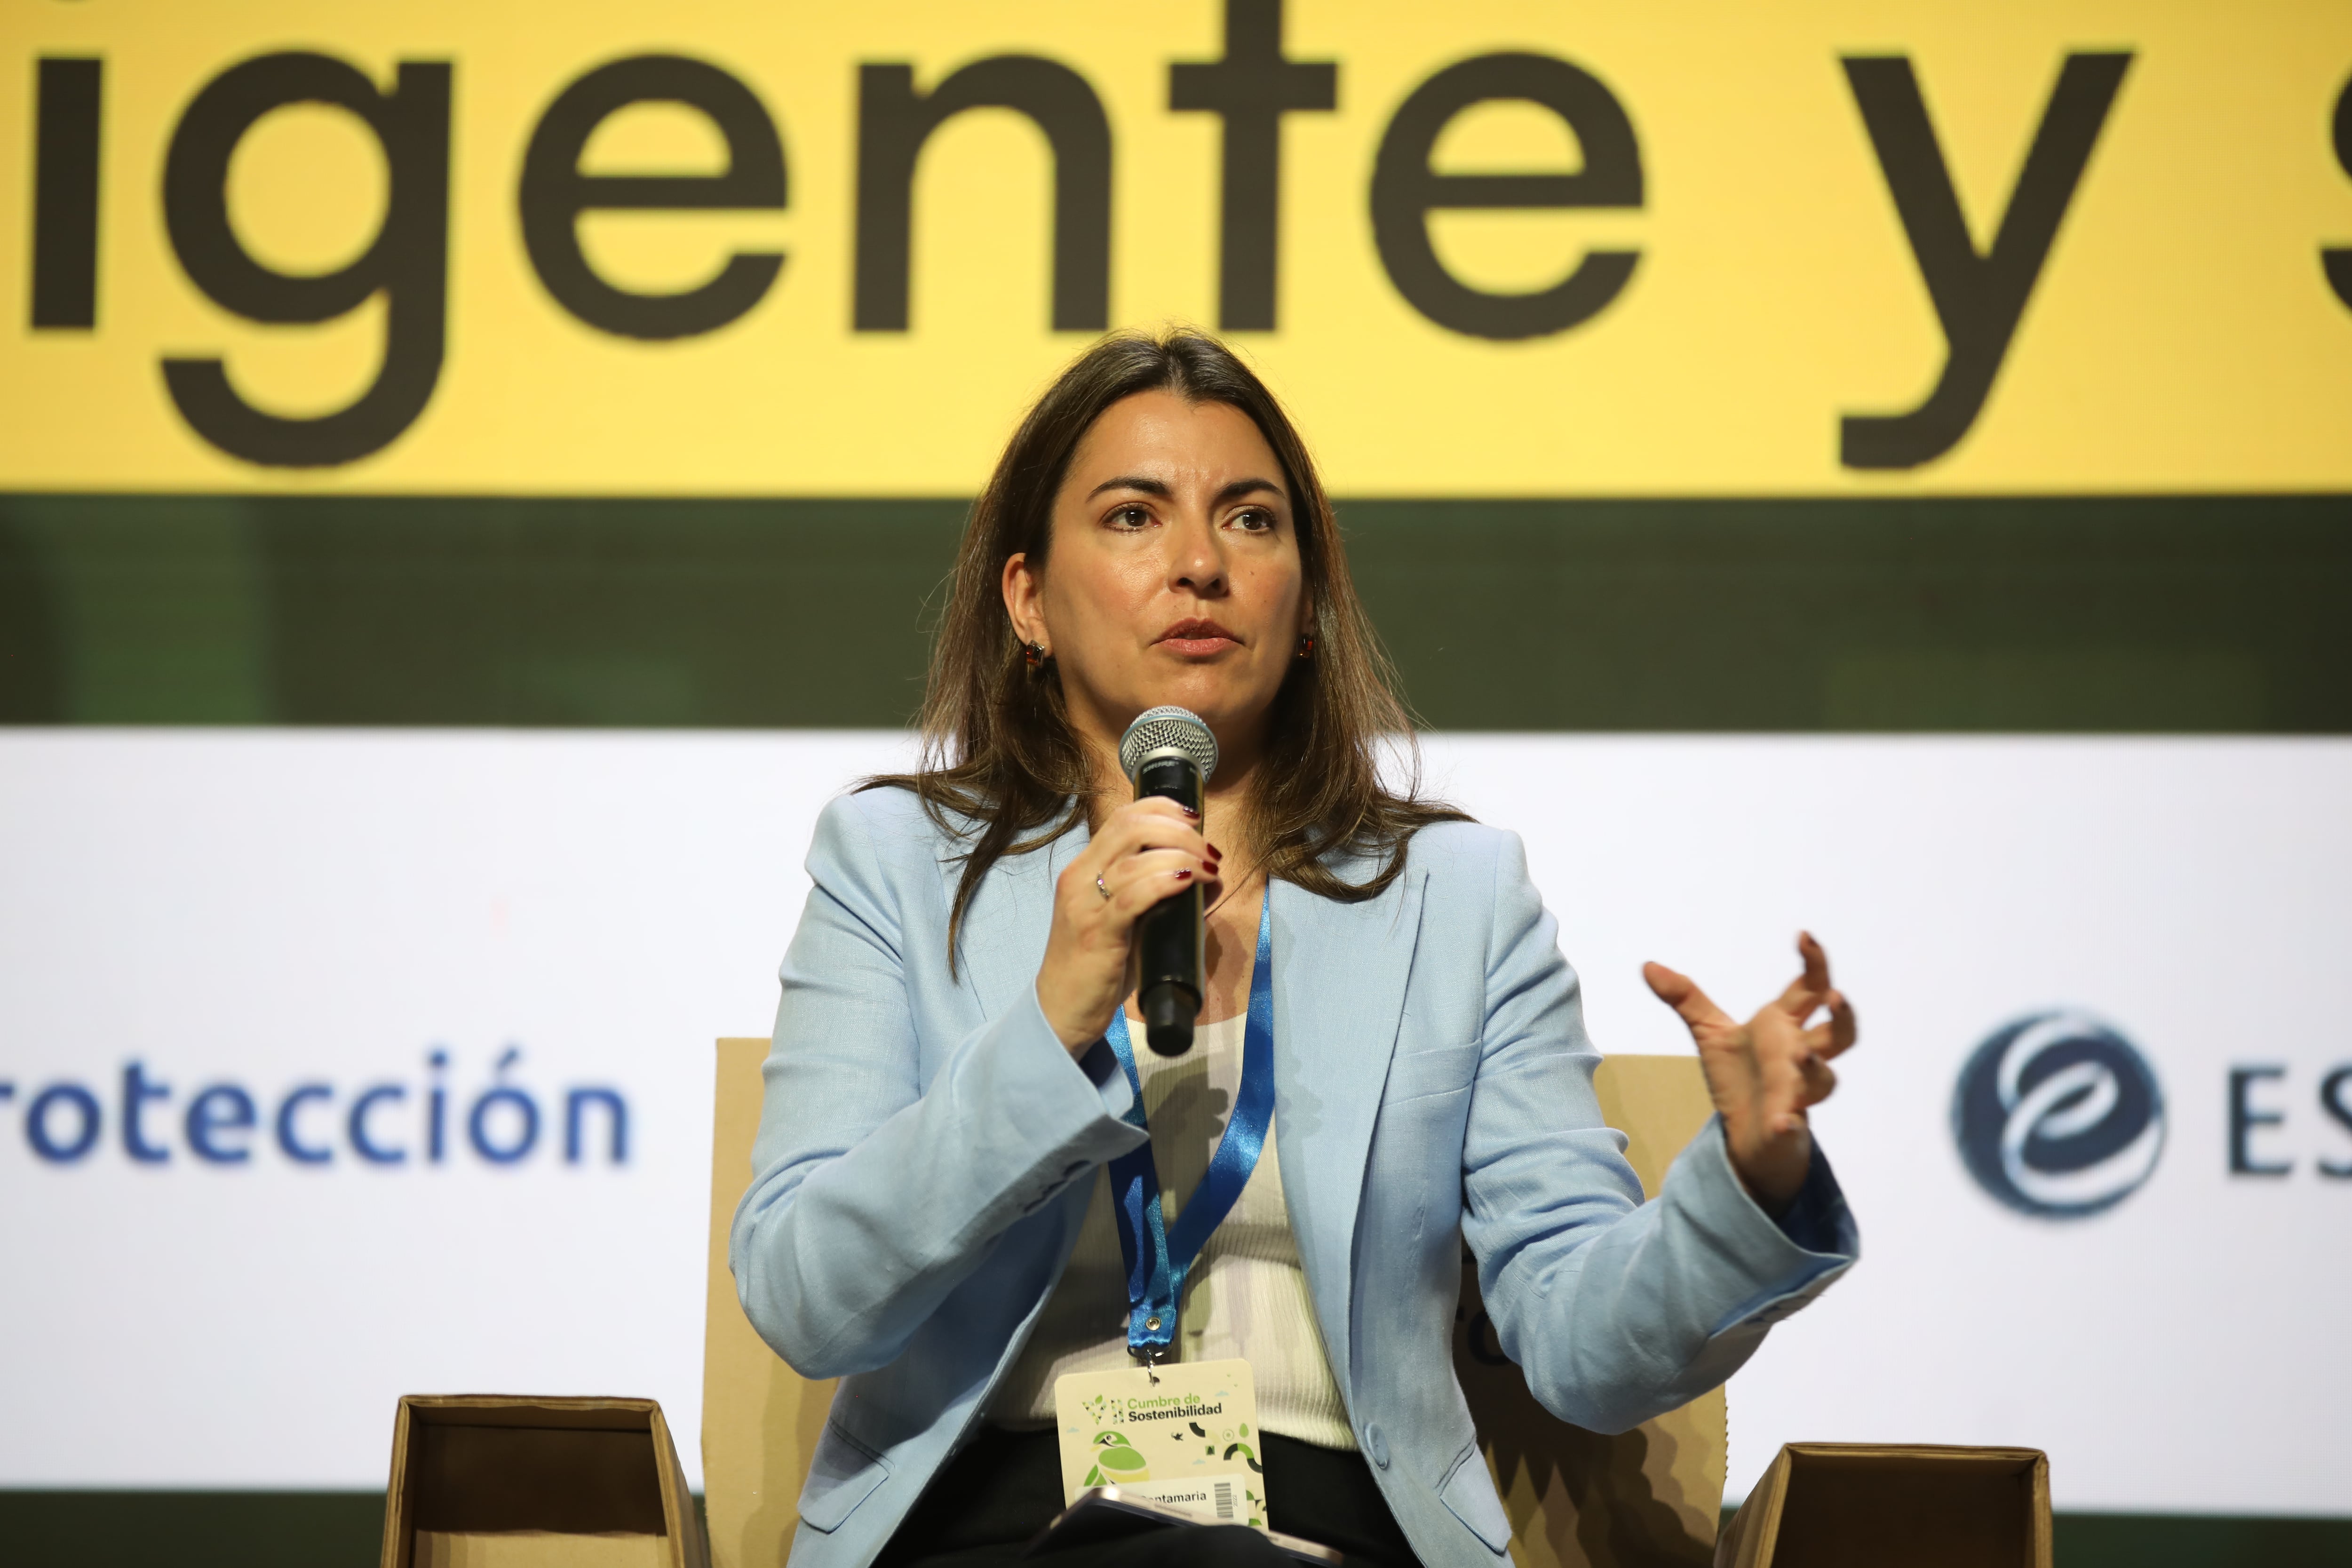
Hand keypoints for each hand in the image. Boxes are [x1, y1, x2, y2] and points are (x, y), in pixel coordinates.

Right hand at [1036, 797, 1220, 1051]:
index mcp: (1083, 869)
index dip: (1161, 807)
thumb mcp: (1124, 922)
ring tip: (1208, 868)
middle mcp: (1078, 879)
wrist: (1061, 1012)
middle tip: (1207, 848)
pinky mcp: (1096, 933)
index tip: (1194, 816)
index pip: (1121, 817)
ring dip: (1181, 855)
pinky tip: (1188, 881)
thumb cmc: (1096, 968)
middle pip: (1130, 827)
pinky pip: (1133, 896)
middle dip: (1178, 829)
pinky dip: (1165, 882)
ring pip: (1134, 858)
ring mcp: (1084, 905)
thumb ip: (1156, 897)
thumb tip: (1207, 878)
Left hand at [1642, 933, 1856, 1214]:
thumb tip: (1648, 966)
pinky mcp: (1787, 1126)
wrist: (1744, 1133)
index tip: (1804, 936)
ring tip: (1801, 1055)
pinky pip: (1794, 1125)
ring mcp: (1798, 1092)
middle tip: (1835, 995)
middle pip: (1839, 1034)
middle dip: (1842, 1016)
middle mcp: (1799, 1056)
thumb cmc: (1739, 1078)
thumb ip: (1685, 999)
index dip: (1813, 963)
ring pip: (1823, 1079)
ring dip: (1815, 1067)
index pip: (1808, 990)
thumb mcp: (1710, 1034)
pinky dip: (1789, 1123)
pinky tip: (1781, 1123)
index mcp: (1784, 1027)